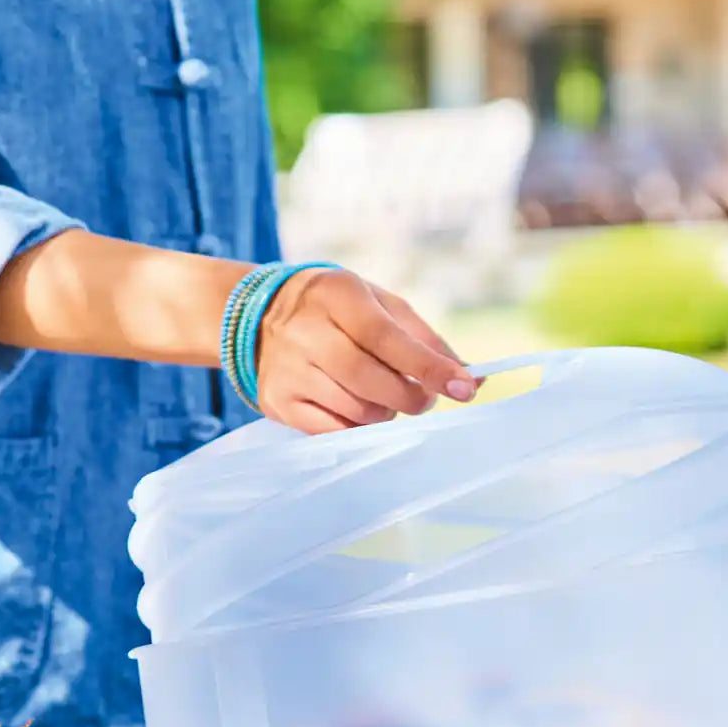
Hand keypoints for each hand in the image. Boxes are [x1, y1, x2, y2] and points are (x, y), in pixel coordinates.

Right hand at [255, 268, 477, 433]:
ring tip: (385, 397)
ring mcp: (289, 370)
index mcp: (337, 296)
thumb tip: (471, 379)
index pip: (387, 338)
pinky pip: (333, 431)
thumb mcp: (379, 305)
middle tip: (424, 398)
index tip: (465, 388)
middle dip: (411, 398)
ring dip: (386, 413)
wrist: (256, 317)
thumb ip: (425, 339)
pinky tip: (359, 409)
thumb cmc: (337, 311)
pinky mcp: (279, 402)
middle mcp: (306, 332)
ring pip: (356, 411)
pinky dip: (359, 427)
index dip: (429, 367)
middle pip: (372, 381)